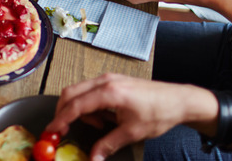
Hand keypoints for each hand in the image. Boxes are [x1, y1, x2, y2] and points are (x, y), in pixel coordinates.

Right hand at [46, 74, 209, 160]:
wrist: (179, 100)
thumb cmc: (160, 112)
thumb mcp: (132, 133)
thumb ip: (108, 144)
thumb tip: (93, 158)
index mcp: (109, 92)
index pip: (76, 105)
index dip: (61, 119)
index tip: (52, 130)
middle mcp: (106, 81)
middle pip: (71, 93)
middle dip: (63, 112)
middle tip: (63, 129)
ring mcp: (109, 78)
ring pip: (79, 91)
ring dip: (79, 110)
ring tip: (99, 125)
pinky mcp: (113, 81)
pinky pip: (90, 91)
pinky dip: (89, 105)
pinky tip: (103, 117)